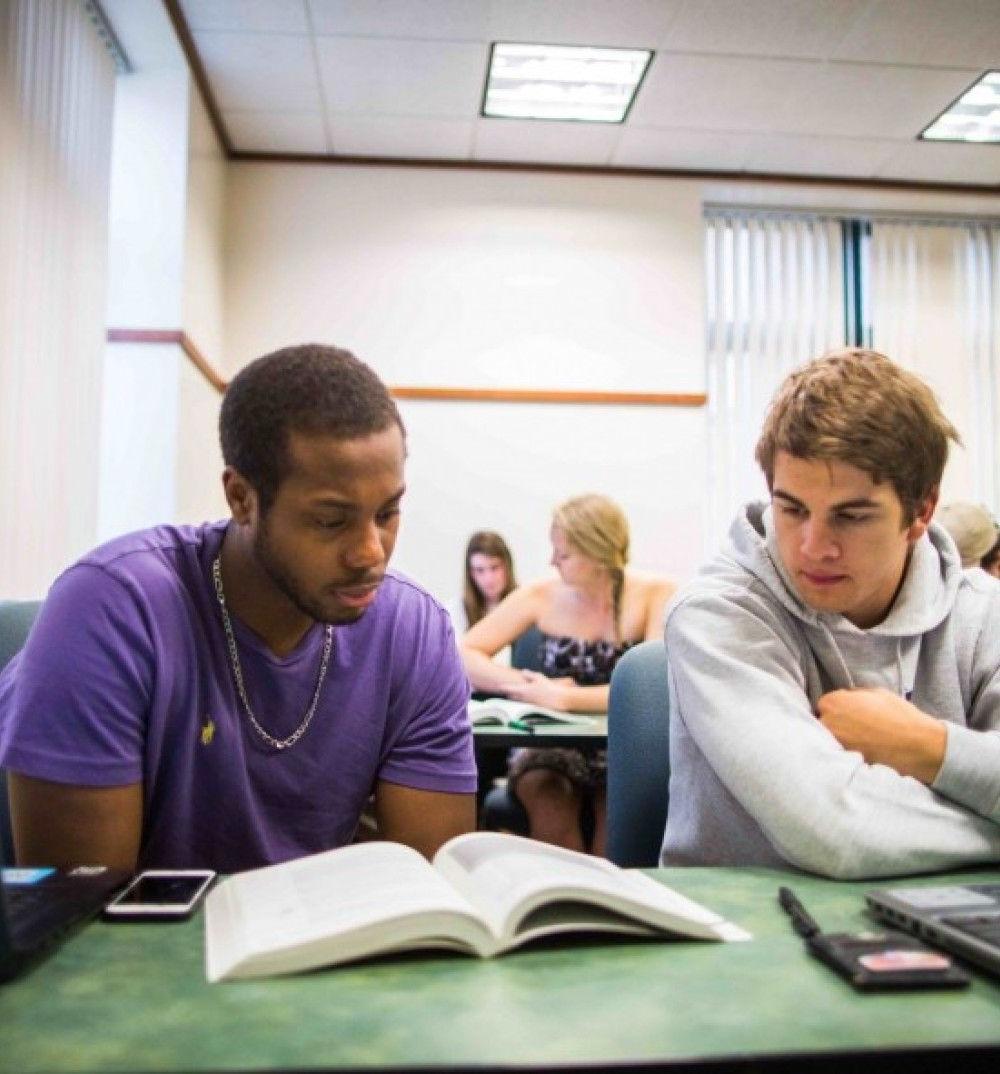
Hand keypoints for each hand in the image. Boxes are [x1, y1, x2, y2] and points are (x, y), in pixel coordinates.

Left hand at [503, 670, 571, 710]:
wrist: (558, 699)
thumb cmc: (549, 687)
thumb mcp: (539, 677)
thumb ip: (529, 675)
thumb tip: (523, 671)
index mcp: (524, 689)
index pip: (510, 688)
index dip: (503, 687)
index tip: (498, 686)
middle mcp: (524, 698)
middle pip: (512, 696)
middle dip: (508, 694)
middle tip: (503, 691)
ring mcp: (528, 703)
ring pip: (517, 701)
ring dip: (514, 698)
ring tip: (511, 695)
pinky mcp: (532, 707)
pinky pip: (524, 704)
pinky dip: (521, 701)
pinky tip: (523, 699)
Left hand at [816, 687, 946, 784]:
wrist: (918, 745)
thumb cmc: (900, 716)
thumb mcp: (876, 693)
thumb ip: (855, 695)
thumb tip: (848, 698)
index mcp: (833, 702)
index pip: (825, 705)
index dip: (839, 709)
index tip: (850, 714)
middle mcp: (828, 722)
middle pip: (824, 722)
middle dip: (836, 724)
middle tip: (855, 728)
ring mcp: (834, 743)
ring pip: (830, 740)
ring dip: (840, 739)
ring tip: (861, 740)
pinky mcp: (844, 760)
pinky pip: (840, 754)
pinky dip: (848, 752)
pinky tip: (863, 751)